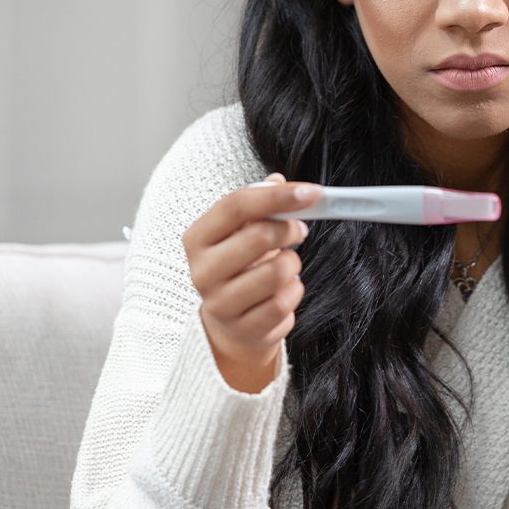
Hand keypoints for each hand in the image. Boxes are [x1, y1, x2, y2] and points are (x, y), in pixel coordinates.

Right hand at [182, 172, 315, 392]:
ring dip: (293, 263)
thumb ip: (259, 204)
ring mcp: (221, 303)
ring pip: (278, 271)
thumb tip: (277, 180)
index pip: (235, 205)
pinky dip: (294, 291)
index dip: (277, 196)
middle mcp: (202, 271)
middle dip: (290, 228)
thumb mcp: (241, 231)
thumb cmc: (239, 266)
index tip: (311, 192)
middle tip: (299, 229)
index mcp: (197, 239)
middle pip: (259, 235)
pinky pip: (285, 302)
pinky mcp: (244, 328)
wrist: (230, 321)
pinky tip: (284, 290)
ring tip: (286, 264)